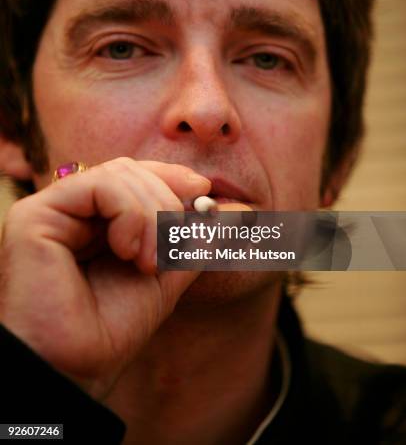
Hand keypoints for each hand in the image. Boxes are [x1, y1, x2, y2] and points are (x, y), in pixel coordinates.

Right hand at [0, 158, 210, 398]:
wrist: (76, 369)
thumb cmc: (112, 327)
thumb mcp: (166, 274)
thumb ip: (192, 238)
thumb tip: (235, 210)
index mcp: (93, 219)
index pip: (134, 175)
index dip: (171, 176)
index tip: (204, 190)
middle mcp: (70, 210)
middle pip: (130, 170)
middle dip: (167, 202)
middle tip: (172, 248)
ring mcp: (52, 210)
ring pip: (118, 174)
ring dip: (151, 215)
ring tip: (148, 262)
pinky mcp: (35, 215)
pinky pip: (100, 186)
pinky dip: (130, 214)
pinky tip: (127, 252)